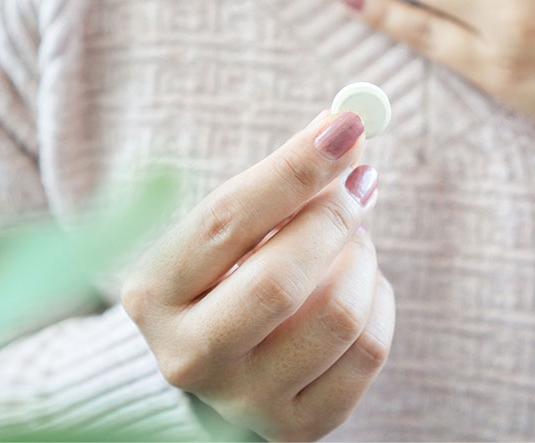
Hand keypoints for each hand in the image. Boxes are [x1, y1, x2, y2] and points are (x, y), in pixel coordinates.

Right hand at [121, 110, 393, 440]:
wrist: (218, 366)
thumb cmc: (226, 276)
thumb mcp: (232, 228)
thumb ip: (281, 183)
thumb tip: (349, 130)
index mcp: (154, 292)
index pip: (227, 220)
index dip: (293, 168)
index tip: (346, 122)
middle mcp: (188, 355)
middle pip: (282, 279)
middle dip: (334, 216)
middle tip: (359, 183)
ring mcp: (244, 401)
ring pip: (338, 315)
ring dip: (362, 259)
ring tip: (353, 241)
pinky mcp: (297, 427)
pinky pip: (369, 352)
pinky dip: (380, 301)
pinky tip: (361, 287)